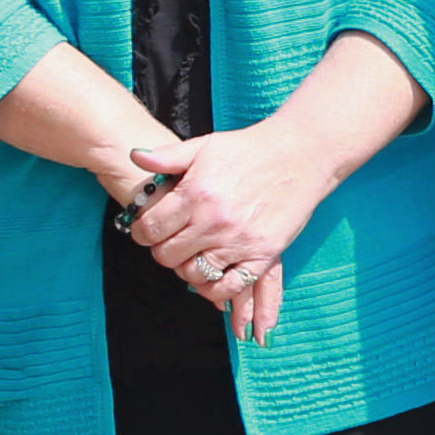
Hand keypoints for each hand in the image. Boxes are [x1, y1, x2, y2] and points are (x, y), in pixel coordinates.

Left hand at [124, 118, 343, 344]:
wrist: (300, 155)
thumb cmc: (249, 149)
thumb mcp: (205, 146)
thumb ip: (168, 157)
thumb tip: (135, 156)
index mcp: (196, 194)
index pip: (150, 229)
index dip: (142, 233)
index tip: (147, 231)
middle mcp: (214, 221)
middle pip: (168, 256)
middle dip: (163, 251)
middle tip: (170, 242)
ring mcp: (239, 241)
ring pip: (195, 274)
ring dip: (187, 269)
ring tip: (192, 256)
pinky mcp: (263, 254)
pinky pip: (230, 285)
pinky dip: (216, 288)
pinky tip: (212, 277)